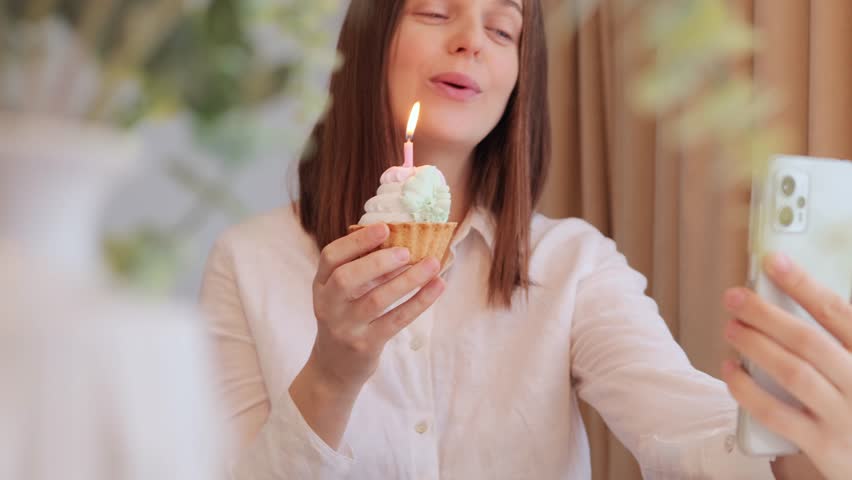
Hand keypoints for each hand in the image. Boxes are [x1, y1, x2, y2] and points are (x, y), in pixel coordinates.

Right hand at [309, 223, 443, 392]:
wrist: (334, 368)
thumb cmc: (345, 320)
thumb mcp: (341, 295)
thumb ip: (360, 270)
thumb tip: (400, 240)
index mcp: (321, 286)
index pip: (330, 257)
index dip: (356, 241)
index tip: (384, 227)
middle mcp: (328, 306)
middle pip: (346, 278)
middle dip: (378, 261)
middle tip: (407, 251)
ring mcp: (346, 327)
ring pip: (376, 300)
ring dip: (407, 280)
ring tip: (432, 264)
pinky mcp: (366, 345)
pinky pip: (396, 320)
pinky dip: (419, 302)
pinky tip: (437, 286)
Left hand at [721, 252, 851, 479]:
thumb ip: (835, 337)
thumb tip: (792, 295)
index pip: (836, 311)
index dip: (802, 283)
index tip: (773, 261)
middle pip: (807, 340)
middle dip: (765, 314)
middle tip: (734, 298)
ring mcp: (844, 417)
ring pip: (792, 373)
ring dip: (755, 346)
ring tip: (731, 328)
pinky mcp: (824, 445)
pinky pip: (775, 413)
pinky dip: (747, 389)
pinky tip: (731, 370)